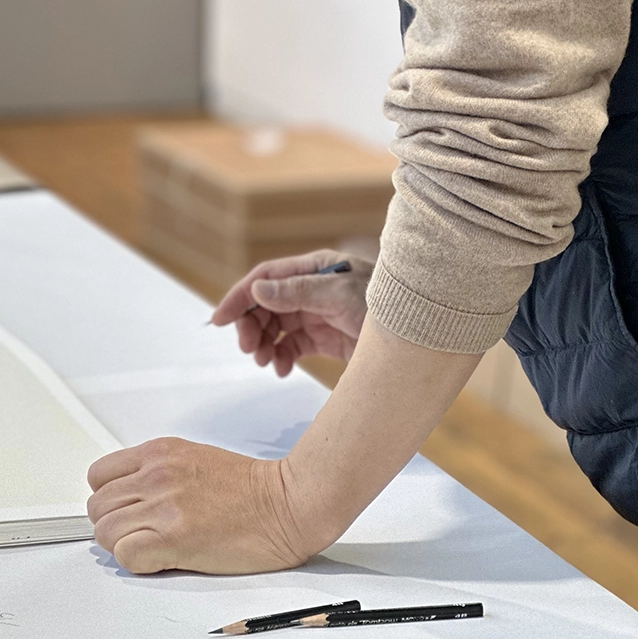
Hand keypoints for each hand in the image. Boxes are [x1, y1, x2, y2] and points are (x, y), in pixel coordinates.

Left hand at [87, 438, 312, 574]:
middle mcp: (157, 474)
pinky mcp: (174, 537)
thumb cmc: (249, 488)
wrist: (285, 503)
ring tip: (154, 547)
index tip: (126, 511)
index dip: (110, 499)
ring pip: (106, 532)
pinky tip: (162, 559)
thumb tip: (127, 498)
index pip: (99, 475)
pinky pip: (126, 556)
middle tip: (141, 534)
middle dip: (114, 524)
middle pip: (97, 506)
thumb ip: (156, 472)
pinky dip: (138, 563)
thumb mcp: (193, 460)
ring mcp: (164, 505)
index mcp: (160, 452)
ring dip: (124, 545)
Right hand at [210, 249, 372, 375]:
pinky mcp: (326, 338)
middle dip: (252, 326)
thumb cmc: (385, 306)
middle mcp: (313, 289)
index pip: (266, 278)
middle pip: (267, 304)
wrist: (419, 336)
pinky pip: (293, 346)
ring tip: (265, 363)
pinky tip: (282, 369)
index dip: (240, 296)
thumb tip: (258, 288)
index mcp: (315, 269)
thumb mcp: (340, 296)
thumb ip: (297, 292)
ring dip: (264, 344)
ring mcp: (319, 314)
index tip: (219, 320)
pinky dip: (282, 357)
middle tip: (248, 350)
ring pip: (277, 327)